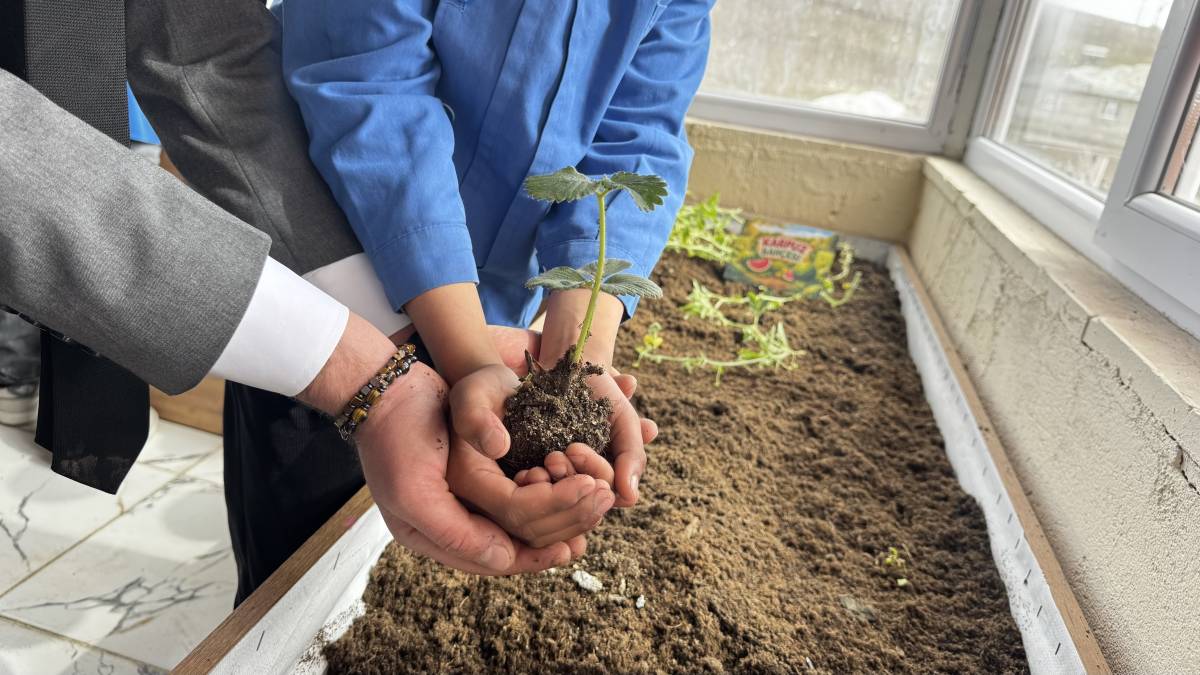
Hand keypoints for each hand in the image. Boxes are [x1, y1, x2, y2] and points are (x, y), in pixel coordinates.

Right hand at [299, 313, 579, 574]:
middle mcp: (452, 525)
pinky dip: (549, 490)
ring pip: (525, 520)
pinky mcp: (476, 476)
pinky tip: (572, 479)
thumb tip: (504, 555)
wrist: (384, 388)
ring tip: (594, 495)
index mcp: (435, 536)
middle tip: (600, 503)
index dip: (542, 544)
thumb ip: (455, 531)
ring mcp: (464, 500)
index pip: (501, 552)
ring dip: (561, 509)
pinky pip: (521, 495)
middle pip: (519, 540)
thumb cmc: (395, 434)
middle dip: (563, 524)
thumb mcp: (414, 489)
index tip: (579, 528)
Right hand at [444, 326, 658, 548]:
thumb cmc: (481, 388)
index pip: (515, 509)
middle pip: (529, 530)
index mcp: (469, 482)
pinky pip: (541, 529)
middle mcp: (479, 506)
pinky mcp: (514, 508)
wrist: (483, 395)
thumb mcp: (474, 392)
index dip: (555, 500)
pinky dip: (570, 522)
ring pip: (538, 536)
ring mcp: (497, 512)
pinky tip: (592, 507)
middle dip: (573, 514)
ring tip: (606, 496)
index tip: (589, 482)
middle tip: (607, 493)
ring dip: (577, 521)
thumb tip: (498, 447)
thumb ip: (476, 418)